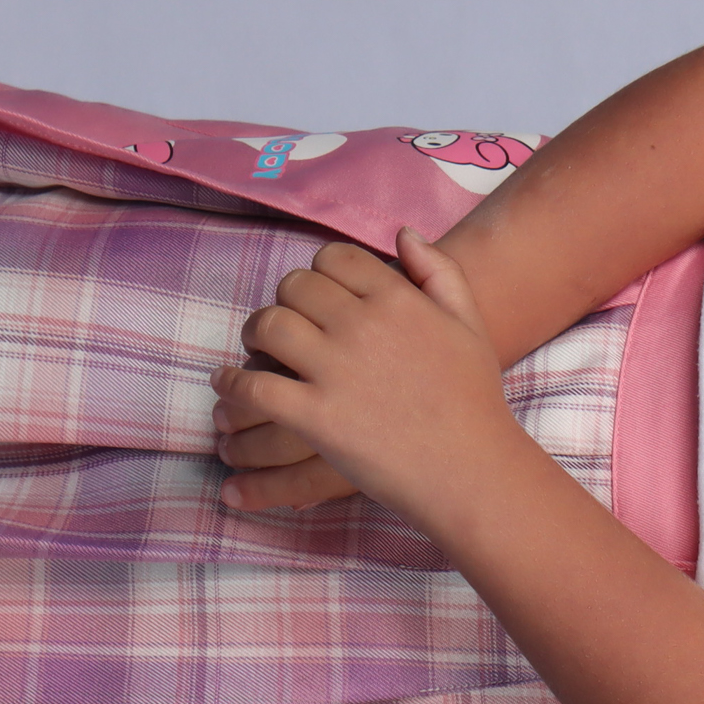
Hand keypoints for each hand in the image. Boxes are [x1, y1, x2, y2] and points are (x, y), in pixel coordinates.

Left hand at [212, 232, 527, 522]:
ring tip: (257, 350)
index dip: (319, 272)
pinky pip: (255, 387)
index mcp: (398, 299)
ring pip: (269, 326)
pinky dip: (232, 384)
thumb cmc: (474, 400)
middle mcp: (363, 325)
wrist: (472, 469)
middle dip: (284, 301)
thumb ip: (440, 272)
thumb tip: (402, 234)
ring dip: (254, 334)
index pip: (334, 258)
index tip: (318, 296)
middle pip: (295, 287)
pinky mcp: (315, 416)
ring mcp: (336, 370)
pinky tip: (229, 386)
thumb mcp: (469, 325)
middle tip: (284, 324)